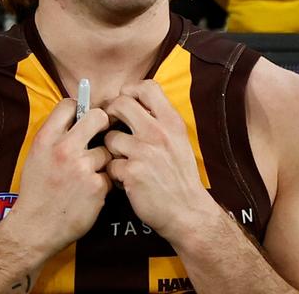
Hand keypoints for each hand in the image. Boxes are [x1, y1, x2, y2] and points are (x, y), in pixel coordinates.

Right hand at [0, 99, 110, 256]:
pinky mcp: (97, 187)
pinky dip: (104, 183)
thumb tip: (75, 118)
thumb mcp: (36, 156)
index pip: (69, 104)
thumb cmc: (36, 192)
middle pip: (97, 117)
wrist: (36, 227)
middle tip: (101, 132)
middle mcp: (64, 149)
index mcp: (46, 139)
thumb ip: (54, 137)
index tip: (82, 117)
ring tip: (88, 174)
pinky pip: (110, 175)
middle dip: (102, 122)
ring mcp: (82, 168)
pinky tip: (90, 192)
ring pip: (107, 150)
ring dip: (102, 161)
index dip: (79, 108)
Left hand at [103, 81, 218, 242]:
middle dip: (110, 114)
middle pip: (120, 103)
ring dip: (111, 150)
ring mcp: (144, 152)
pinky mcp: (131, 172)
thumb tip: (134, 104)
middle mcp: (158, 132)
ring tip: (122, 161)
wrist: (188, 211)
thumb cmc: (180, 176)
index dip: (130, 91)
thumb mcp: (179, 141)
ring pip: (110, 137)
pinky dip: (114, 173)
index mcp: (172, 122)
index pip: (147, 87)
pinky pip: (110, 164)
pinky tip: (125, 179)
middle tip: (111, 127)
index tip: (125, 103)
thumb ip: (160, 121)